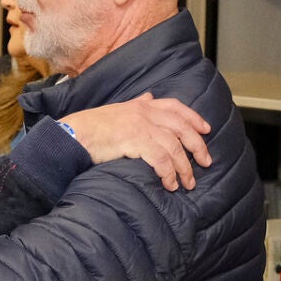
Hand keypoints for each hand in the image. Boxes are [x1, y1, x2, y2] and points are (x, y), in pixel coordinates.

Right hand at [61, 94, 210, 191]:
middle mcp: (145, 112)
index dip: (194, 118)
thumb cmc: (93, 126)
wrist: (75, 134)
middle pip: (182, 127)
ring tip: (187, 183)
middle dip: (197, 146)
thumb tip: (149, 97)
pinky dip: (169, 173)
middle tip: (206, 162)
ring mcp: (141, 126)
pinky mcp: (135, 141)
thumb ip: (136, 105)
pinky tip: (170, 184)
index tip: (206, 129)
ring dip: (184, 167)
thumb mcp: (118, 110)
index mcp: (142, 105)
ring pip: (174, 147)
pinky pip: (161, 159)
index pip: (176, 107)